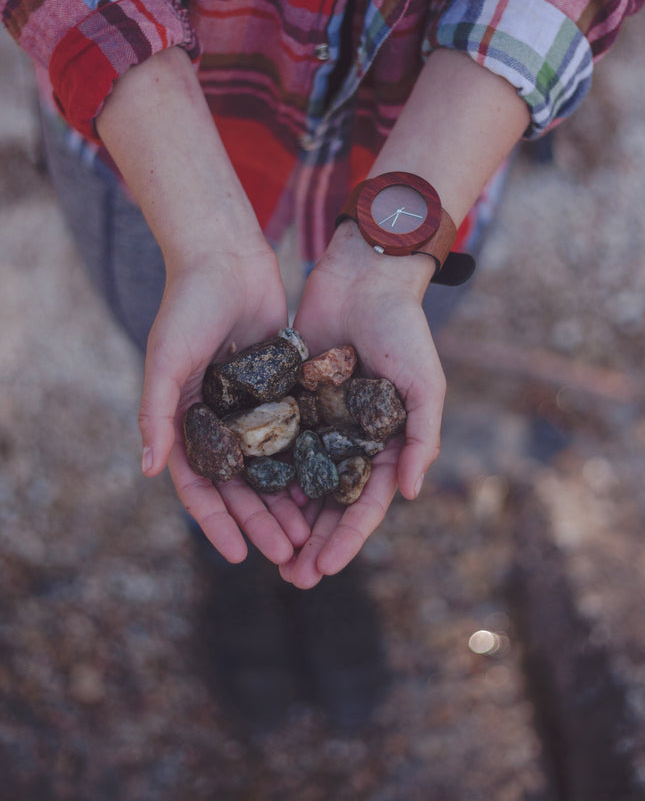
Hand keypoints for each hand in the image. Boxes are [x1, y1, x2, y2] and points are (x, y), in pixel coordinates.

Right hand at [94, 48, 311, 566]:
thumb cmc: (187, 306)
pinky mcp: (280, 386)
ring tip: (310, 531)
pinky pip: (295, 432)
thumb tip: (148, 469)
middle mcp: (217, 419)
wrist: (224, 256)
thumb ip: (156, 412)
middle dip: (260, 520)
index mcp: (184, 420)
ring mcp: (250, 405)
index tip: (236, 557)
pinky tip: (328, 485)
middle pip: (240, 485)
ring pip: (272, 465)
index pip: (200, 486)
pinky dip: (307, 459)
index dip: (216, 523)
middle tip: (287, 552)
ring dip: (287, 499)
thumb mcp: (166, 360)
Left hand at [279, 222, 444, 587]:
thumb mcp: (425, 383)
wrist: (365, 277)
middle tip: (291, 578)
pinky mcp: (289, 396)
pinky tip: (244, 497)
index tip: (326, 568)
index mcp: (385, 441)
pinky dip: (263, 469)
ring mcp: (318, 419)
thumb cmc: (404, 330)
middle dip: (312, 541)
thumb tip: (410, 494)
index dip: (347, 538)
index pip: (365, 502)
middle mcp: (349, 438)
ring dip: (284, 516)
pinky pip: (274, 440)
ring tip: (266, 551)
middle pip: (328, 502)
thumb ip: (422, 437)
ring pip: (297, 478)